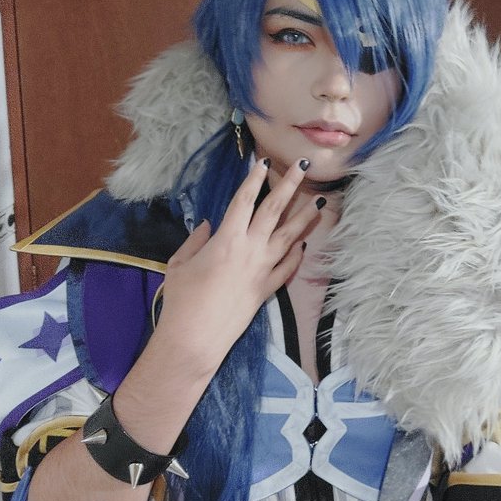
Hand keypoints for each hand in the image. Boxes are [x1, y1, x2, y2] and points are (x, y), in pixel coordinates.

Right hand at [155, 157, 321, 372]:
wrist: (196, 338)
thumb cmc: (181, 299)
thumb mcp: (179, 263)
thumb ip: (195, 240)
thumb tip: (207, 225)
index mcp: (226, 239)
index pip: (244, 201)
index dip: (254, 179)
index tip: (263, 162)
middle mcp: (250, 249)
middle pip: (274, 210)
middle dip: (289, 185)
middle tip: (303, 166)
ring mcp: (263, 269)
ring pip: (289, 237)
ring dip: (305, 218)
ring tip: (320, 202)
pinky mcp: (267, 289)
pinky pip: (287, 267)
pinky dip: (296, 254)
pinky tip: (304, 244)